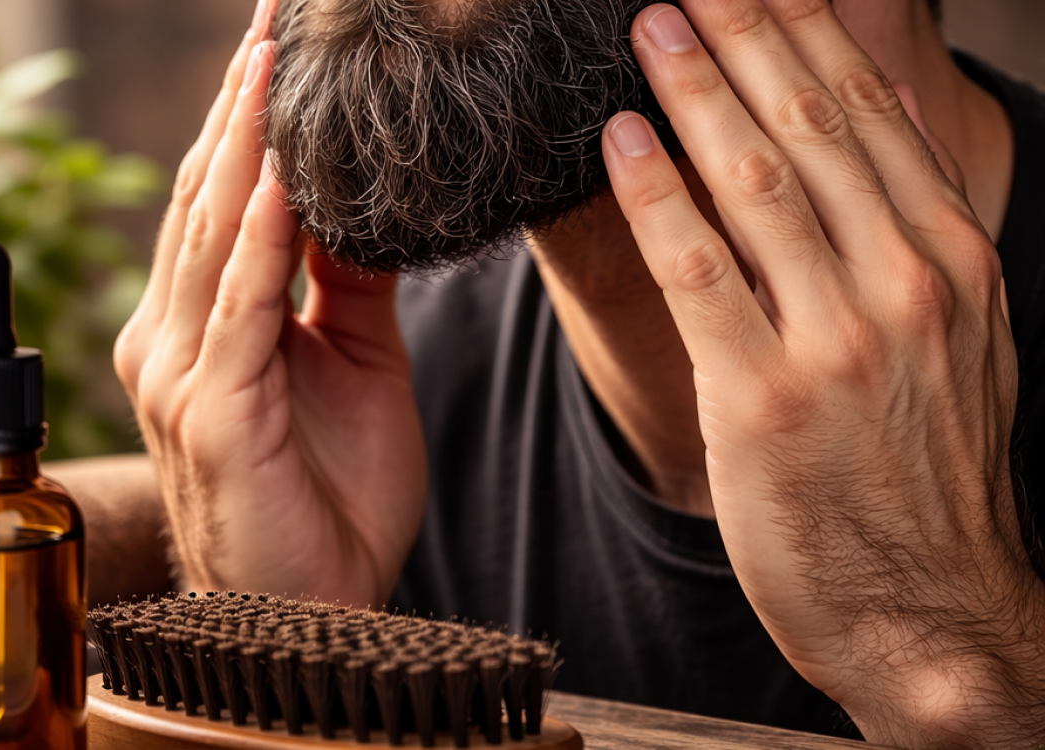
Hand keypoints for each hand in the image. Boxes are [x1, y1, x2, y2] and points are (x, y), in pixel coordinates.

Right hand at [113, 0, 425, 607]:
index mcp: (202, 323)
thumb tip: (363, 197)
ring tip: (274, 62)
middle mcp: (173, 337)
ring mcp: (182, 375)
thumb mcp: (354, 359)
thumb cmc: (330, 490)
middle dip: (243, 103)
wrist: (323, 603)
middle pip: (208, 195)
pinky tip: (285, 179)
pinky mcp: (214, 413)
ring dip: (248, 145)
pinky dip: (261, 240)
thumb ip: (346, 278)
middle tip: (274, 18)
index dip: (250, 115)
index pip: (223, 196)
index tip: (282, 38)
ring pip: (214, 235)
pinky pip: (240, 309)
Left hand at [602, 1, 1044, 746]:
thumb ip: (911, 235)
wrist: (927, 608)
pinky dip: (658, 195)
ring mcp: (840, 340)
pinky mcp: (764, 399)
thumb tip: (873, 126)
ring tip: (648, 33)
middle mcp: (905, 284)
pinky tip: (623, 142)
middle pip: (811, 127)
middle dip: (744, 41)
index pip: (869, 118)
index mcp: (951, 261)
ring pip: (755, 180)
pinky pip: (700, 269)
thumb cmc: (922, 473)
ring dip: (693, 94)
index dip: (807, 39)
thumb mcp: (954, 343)